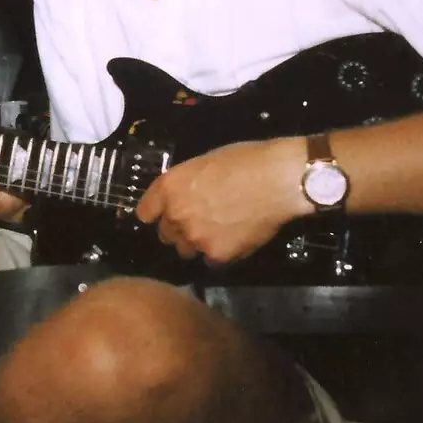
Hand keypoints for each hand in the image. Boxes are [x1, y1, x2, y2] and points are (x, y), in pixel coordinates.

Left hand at [135, 137, 310, 264]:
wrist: (277, 180)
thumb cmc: (245, 161)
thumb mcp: (204, 163)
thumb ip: (186, 184)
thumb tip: (185, 195)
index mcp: (168, 188)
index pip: (145, 212)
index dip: (156, 215)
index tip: (164, 216)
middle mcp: (175, 214)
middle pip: (166, 234)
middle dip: (179, 230)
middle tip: (201, 222)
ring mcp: (195, 237)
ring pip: (186, 250)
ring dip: (198, 244)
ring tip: (219, 233)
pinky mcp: (217, 255)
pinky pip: (212, 261)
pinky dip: (221, 254)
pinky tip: (236, 241)